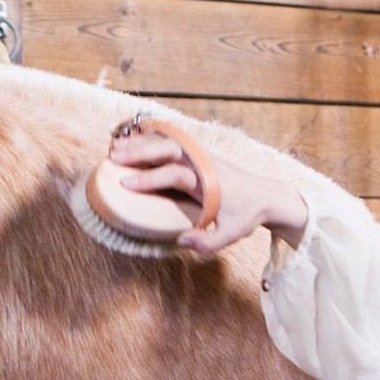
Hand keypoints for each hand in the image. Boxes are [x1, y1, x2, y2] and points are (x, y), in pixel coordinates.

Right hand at [109, 132, 308, 254]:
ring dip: (141, 142)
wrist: (267, 195)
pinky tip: (133, 138)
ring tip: (114, 147)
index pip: (174, 175)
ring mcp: (201, 154)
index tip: (126, 184)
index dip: (150, 178)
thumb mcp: (229, 235)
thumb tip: (182, 240)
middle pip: (168, 149)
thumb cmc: (245, 216)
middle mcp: (203, 163)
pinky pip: (173, 139)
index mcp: (207, 182)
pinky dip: (152, 136)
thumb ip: (206, 242)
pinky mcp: (199, 152)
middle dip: (139, 151)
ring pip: (168, 141)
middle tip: (113, 157)